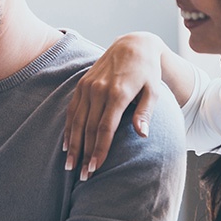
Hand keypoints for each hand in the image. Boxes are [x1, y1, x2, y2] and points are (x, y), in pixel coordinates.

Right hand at [63, 32, 164, 179]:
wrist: (132, 45)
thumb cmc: (147, 72)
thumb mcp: (153, 90)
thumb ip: (145, 112)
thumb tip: (142, 135)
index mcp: (117, 93)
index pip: (104, 128)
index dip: (99, 150)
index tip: (96, 168)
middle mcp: (98, 91)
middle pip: (88, 129)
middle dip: (85, 154)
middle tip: (83, 176)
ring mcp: (87, 88)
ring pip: (76, 122)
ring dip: (73, 146)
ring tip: (70, 166)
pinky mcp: (81, 86)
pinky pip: (71, 111)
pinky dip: (68, 130)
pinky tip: (66, 146)